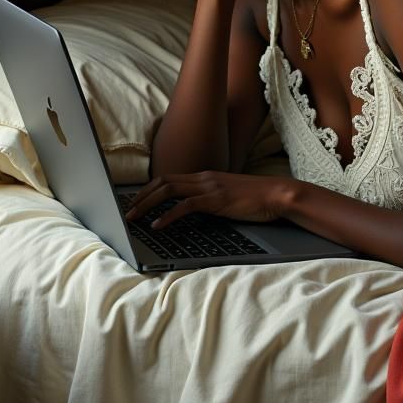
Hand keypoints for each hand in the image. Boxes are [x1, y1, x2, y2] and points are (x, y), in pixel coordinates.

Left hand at [125, 171, 291, 228]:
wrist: (276, 195)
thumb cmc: (255, 199)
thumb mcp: (228, 197)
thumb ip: (210, 199)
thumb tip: (194, 211)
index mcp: (205, 176)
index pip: (169, 177)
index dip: (149, 188)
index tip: (136, 200)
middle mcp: (203, 178)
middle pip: (163, 181)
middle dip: (141, 196)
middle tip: (127, 210)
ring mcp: (209, 187)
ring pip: (168, 190)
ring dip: (147, 204)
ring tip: (133, 218)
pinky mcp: (215, 199)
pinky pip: (184, 205)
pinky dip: (167, 216)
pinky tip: (157, 226)